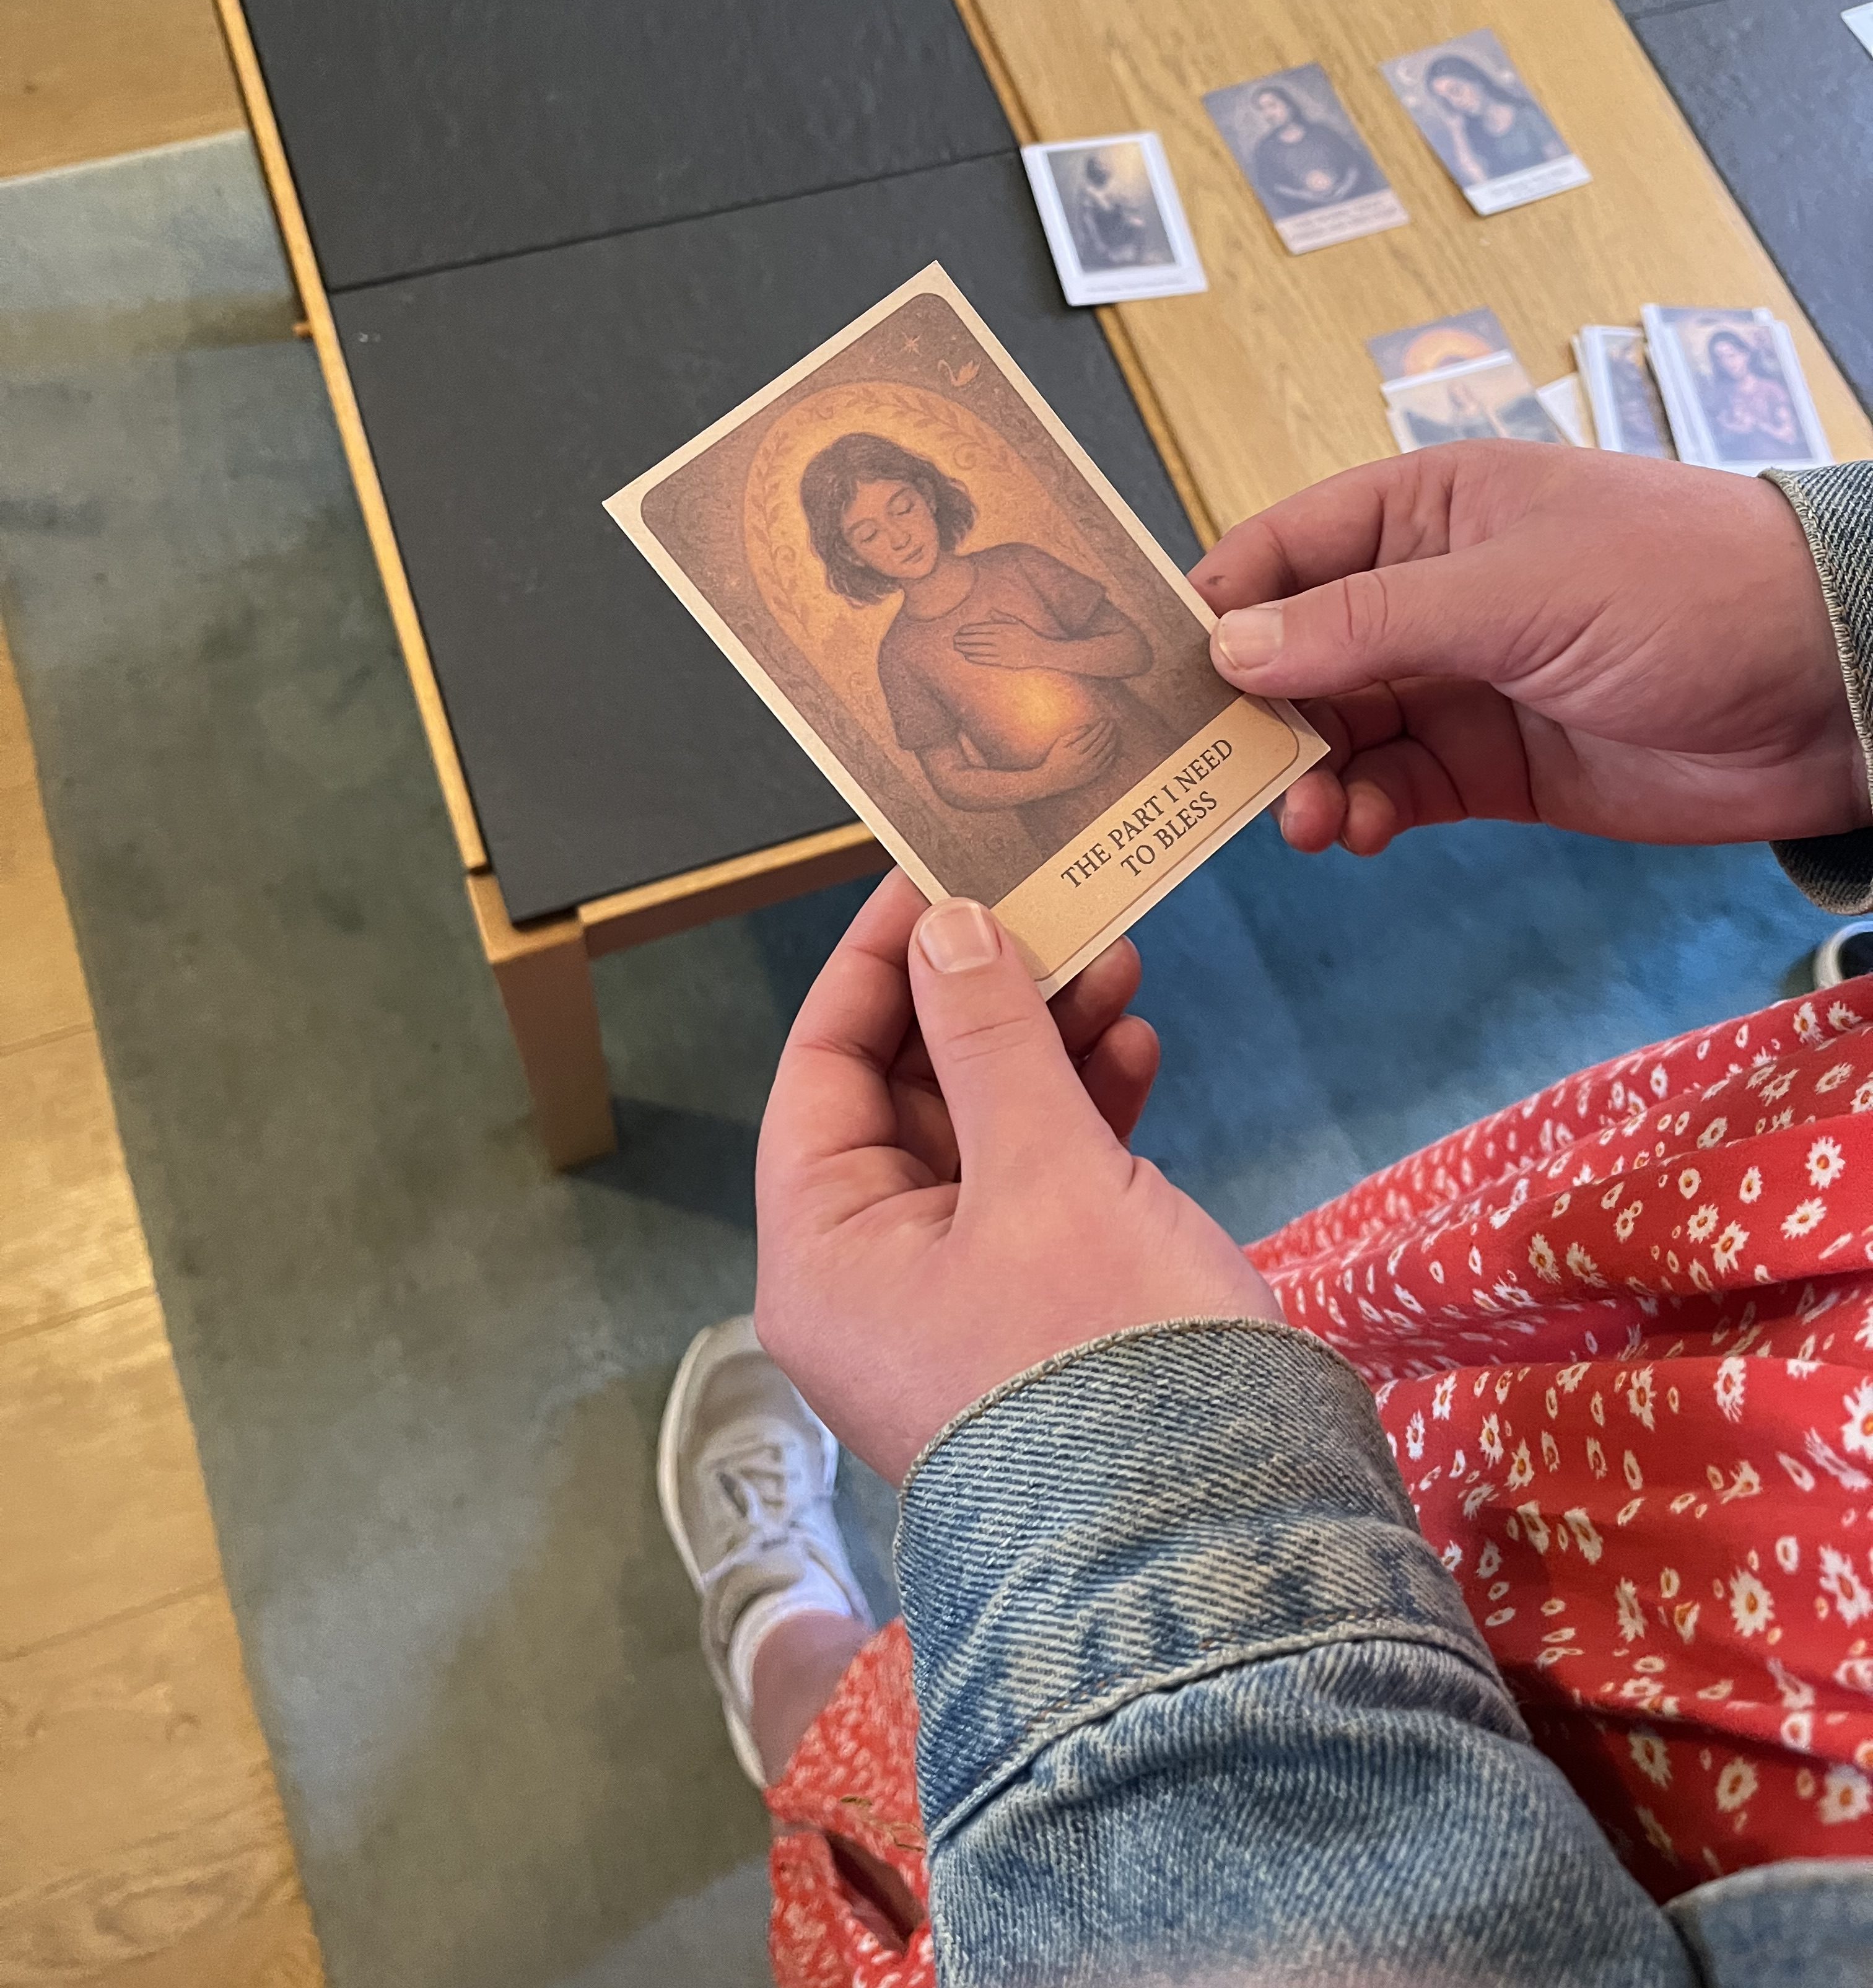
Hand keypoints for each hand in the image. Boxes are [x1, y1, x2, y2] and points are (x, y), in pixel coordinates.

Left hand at [754, 874, 1277, 1483]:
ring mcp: (959, 1303)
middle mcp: (873, 1282)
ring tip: (1118, 964)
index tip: (937, 873)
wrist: (1218, 1550)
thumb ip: (989, 1036)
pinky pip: (1041, 1187)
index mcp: (825, 1255)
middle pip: (906, 1095)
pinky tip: (1136, 1052)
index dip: (877, 962)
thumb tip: (944, 926)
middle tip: (1059, 911)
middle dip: (983, 995)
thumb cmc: (1106, 1362)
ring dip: (1045, 1043)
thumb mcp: (1043, 1171)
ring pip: (985, 1132)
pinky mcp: (1041, 1316)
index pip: (821, 1069)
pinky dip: (1084, 1114)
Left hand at [953, 608, 1051, 668]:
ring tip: (958, 648)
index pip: (980, 628)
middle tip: (954, 640)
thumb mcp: (1016, 623)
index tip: (959, 630)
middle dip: (964, 639)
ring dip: (966, 649)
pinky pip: (986, 660)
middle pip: (977, 639)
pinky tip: (967, 657)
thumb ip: (1002, 616)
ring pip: (979, 650)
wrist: (1040, 652)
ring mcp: (1001, 652)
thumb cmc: (1027, 635)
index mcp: (1002, 628)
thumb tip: (991, 610)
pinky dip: (975, 659)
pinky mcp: (1003, 662)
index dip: (968, 630)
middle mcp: (1000, 640)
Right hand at [1041, 717, 1118, 785]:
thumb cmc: (1054, 758)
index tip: (1105, 721)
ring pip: (1105, 753)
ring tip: (1115, 734)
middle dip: (1108, 732)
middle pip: (1100, 743)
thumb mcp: (1060, 743)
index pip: (1093, 735)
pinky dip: (1110, 758)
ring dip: (1111, 742)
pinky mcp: (1091, 776)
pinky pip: (1105, 766)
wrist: (1050, 780)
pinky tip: (1113, 751)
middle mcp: (1084, 759)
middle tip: (1113, 724)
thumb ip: (1074, 733)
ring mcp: (1089, 769)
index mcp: (1076, 750)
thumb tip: (1088, 726)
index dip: (1100, 727)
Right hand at [1194, 442, 1864, 855]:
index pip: (1282, 551)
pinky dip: (1365, 813)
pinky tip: (1359, 834)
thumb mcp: (1512, 590)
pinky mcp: (1492, 767)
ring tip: (1306, 822)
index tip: (1153, 679)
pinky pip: (1396, 788)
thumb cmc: (1681, 588)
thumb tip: (1229, 647)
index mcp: (1424, 511)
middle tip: (1214, 776)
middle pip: (1294, 653)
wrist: (1827, 687)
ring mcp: (1458, 682)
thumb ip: (1366, 624)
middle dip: (1250, 714)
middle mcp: (1426, 592)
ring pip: (1337, 731)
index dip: (1215, 608)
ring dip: (1306, 777)